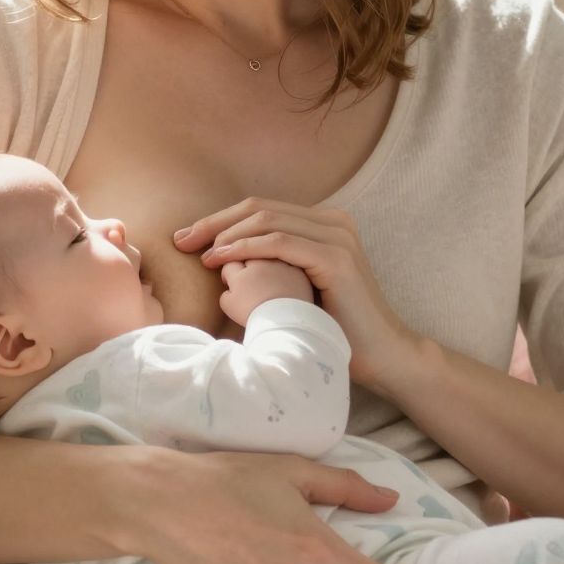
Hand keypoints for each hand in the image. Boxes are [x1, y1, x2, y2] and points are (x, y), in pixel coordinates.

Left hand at [176, 198, 428, 389]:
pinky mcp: (335, 257)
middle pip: (260, 208)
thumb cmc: (335, 329)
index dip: (221, 220)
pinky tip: (221, 259)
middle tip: (182, 241)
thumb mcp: (299, 288)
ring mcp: (337, 236)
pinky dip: (246, 247)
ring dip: (226, 234)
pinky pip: (280, 242)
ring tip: (199, 253)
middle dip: (215, 223)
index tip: (190, 240)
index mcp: (325, 223)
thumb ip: (275, 267)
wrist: (381, 355)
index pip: (263, 209)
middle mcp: (334, 221)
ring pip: (267, 219)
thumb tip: (224, 259)